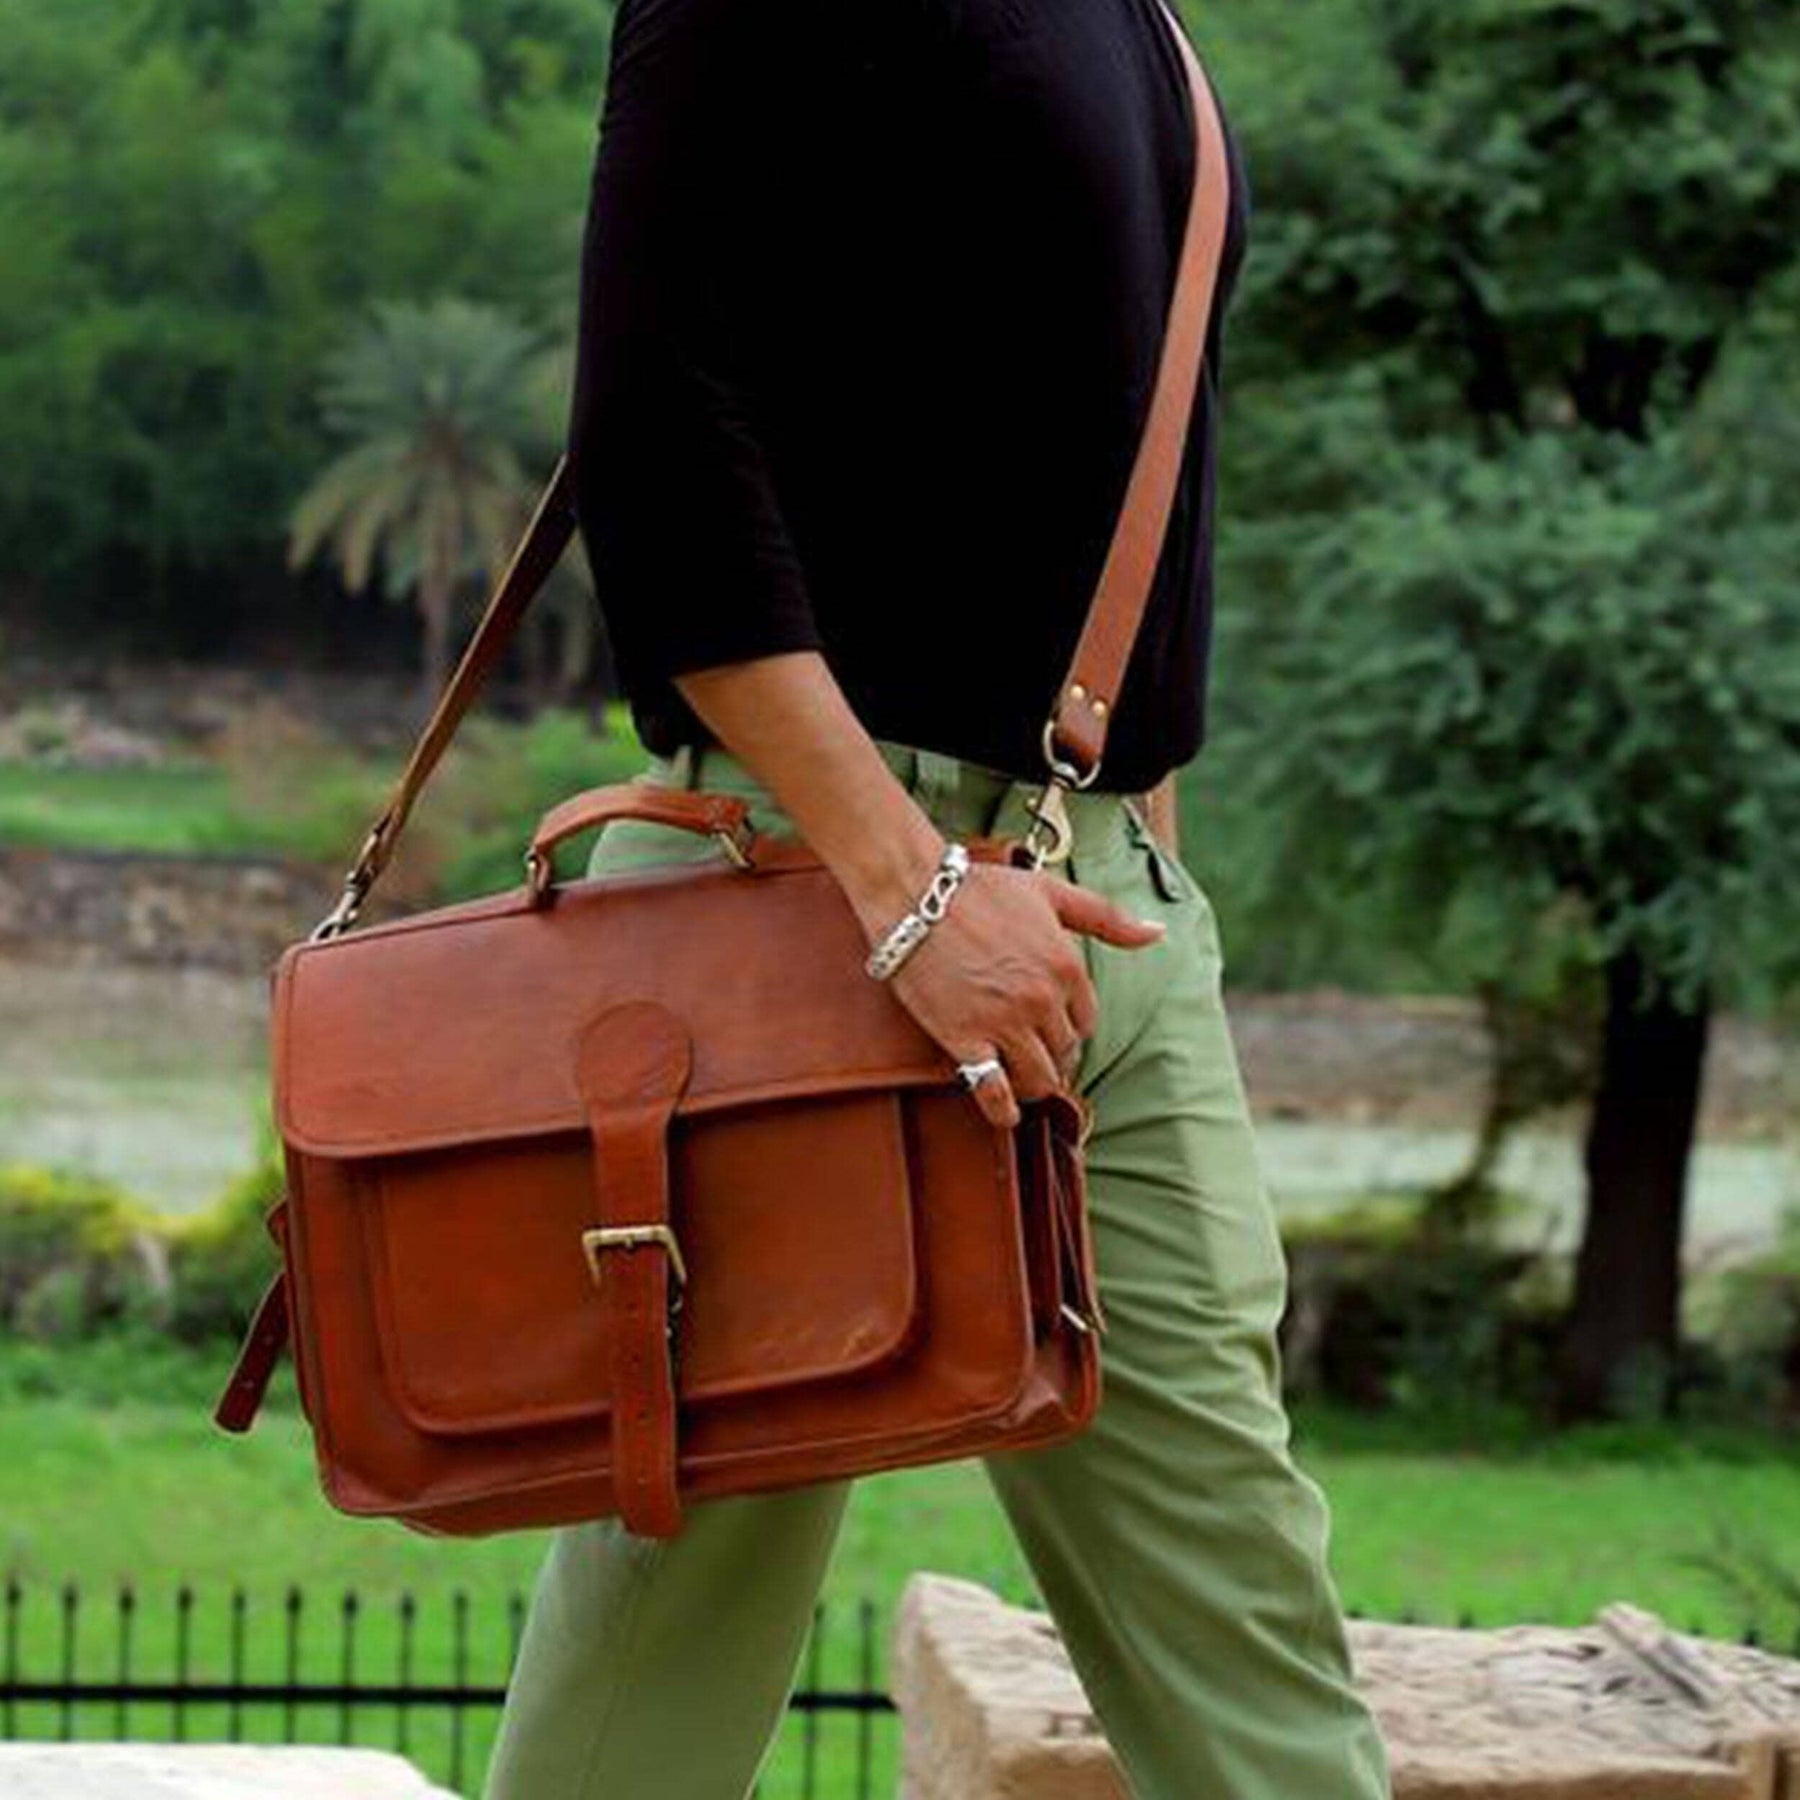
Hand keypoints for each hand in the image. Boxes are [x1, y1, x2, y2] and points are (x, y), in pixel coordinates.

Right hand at [878, 858, 1165, 1128]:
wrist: (913, 894)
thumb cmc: (979, 889)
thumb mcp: (1051, 892)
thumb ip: (1107, 918)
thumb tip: (1158, 933)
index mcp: (1067, 966)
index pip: (1085, 1021)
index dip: (1069, 1027)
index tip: (1051, 1026)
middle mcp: (1042, 999)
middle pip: (1064, 1051)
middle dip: (1053, 1055)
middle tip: (1034, 1054)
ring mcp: (1004, 1022)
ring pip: (1039, 1077)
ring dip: (1035, 1083)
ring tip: (1022, 1080)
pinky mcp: (965, 1039)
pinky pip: (994, 1090)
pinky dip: (1003, 1110)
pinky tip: (1006, 1114)